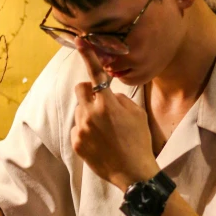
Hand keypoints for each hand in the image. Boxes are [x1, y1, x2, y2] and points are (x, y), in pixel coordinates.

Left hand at [71, 38, 157, 189]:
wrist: (133, 173)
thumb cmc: (139, 141)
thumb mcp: (136, 114)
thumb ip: (119, 99)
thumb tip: (108, 95)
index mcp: (107, 104)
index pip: (95, 74)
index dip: (87, 56)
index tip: (80, 41)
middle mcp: (90, 114)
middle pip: (80, 90)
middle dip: (89, 93)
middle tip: (101, 104)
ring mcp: (81, 129)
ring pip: (79, 111)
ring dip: (89, 114)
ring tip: (106, 131)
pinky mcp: (76, 143)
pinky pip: (78, 128)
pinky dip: (86, 131)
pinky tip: (100, 142)